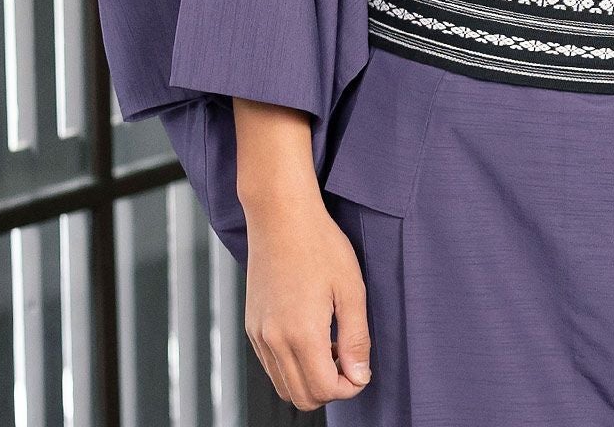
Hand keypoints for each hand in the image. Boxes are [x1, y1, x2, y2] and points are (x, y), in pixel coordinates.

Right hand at [243, 192, 374, 410]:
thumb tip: (359, 376)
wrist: (281, 215)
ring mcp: (259, 335)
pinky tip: (310, 335)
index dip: (349, 387)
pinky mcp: (252, 326)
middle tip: (348, 360)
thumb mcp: (351, 288)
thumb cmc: (319, 244)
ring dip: (310, 379)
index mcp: (302, 334)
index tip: (361, 369)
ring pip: (283, 386)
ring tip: (330, 344)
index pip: (325, 390)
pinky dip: (292, 366)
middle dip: (330, 389)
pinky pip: (271, 366)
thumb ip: (356, 338)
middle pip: (302, 397)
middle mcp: (274, 341)